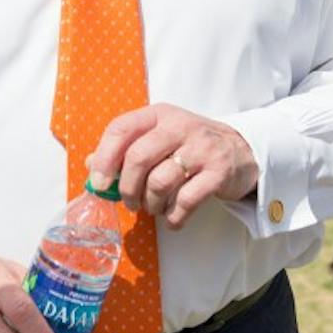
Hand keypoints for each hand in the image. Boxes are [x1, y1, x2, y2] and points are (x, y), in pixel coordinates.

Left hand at [86, 103, 257, 229]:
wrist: (242, 151)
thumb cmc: (190, 146)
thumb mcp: (159, 137)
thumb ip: (127, 148)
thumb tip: (91, 165)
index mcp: (159, 114)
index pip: (121, 128)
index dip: (104, 157)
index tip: (99, 183)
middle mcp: (180, 126)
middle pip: (138, 158)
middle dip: (127, 188)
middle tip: (130, 202)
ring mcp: (201, 148)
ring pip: (160, 182)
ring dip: (151, 204)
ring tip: (154, 208)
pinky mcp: (218, 172)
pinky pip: (186, 201)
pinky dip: (174, 217)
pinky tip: (173, 218)